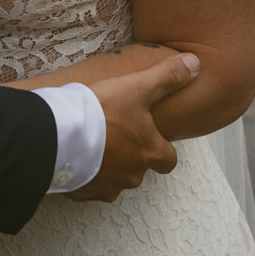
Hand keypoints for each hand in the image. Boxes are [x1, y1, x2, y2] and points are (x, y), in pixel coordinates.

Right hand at [67, 51, 199, 203]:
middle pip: (139, 169)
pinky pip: (87, 185)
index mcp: (150, 153)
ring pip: (112, 179)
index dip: (162, 149)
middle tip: (115, 134)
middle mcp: (132, 175)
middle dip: (129, 155)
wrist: (59, 135)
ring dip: (106, 165)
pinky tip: (74, 155)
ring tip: (91, 143)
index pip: (168, 160)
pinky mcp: (81, 192)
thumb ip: (168, 77)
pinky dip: (84, 173)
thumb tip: (196, 64)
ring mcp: (106, 187)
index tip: (152, 138)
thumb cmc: (102, 112)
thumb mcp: (138, 87)